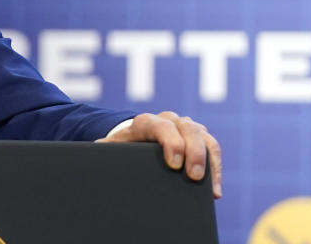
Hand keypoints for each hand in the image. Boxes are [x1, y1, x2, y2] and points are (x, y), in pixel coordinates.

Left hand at [97, 111, 221, 198]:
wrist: (137, 136)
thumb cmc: (124, 145)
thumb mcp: (113, 147)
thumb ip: (104, 150)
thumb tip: (95, 155)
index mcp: (146, 122)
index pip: (162, 127)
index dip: (171, 143)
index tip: (174, 165)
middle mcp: (169, 119)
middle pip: (188, 129)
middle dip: (194, 153)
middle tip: (194, 177)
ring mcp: (186, 126)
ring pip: (204, 137)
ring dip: (209, 162)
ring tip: (209, 189)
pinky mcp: (199, 137)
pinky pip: (213, 149)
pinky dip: (216, 169)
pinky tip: (214, 191)